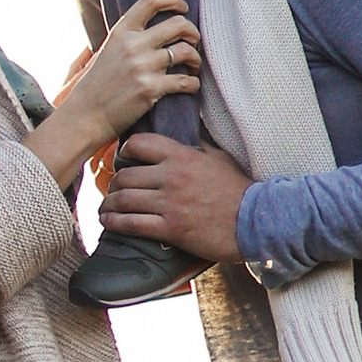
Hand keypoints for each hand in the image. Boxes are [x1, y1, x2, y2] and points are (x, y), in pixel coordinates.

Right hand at [28, 0, 200, 189]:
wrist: (86, 116)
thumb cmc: (96, 86)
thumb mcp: (105, 52)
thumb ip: (125, 37)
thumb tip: (148, 26)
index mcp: (121, 32)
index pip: (151, 0)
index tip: (183, 8)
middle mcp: (133, 45)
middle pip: (178, 24)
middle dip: (193, 31)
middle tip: (194, 40)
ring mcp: (143, 67)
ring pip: (186, 51)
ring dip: (196, 58)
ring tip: (193, 65)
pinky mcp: (151, 89)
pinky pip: (186, 81)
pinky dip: (194, 84)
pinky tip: (191, 86)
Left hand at [99, 129, 251, 265]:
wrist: (256, 221)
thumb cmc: (239, 190)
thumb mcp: (219, 158)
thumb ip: (198, 146)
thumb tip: (187, 132)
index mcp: (182, 157)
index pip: (140, 144)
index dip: (126, 152)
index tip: (123, 159)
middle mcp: (172, 177)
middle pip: (125, 175)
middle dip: (113, 183)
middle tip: (112, 190)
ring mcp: (170, 204)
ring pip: (124, 200)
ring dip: (108, 204)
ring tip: (105, 208)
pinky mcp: (171, 229)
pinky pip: (132, 224)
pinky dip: (115, 223)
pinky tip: (108, 223)